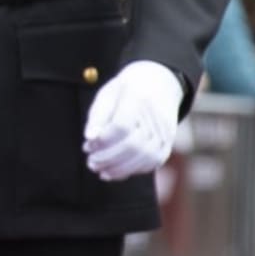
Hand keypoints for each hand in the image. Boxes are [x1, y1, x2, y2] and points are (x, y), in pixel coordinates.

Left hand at [83, 61, 185, 180]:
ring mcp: (165, 132)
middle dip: (108, 158)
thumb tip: (89, 138)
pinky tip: (114, 170)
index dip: (103, 140)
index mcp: (138, 99)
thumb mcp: (107, 94)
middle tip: (90, 162)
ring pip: (144, 157)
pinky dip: (131, 170)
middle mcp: (156, 118)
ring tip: (99, 169)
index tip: (87, 145)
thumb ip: (98, 116)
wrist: (159, 85)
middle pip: (133, 145)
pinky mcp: (167, 144)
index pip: (122, 126)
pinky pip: (151, 162)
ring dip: (119, 169)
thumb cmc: (125, 91)